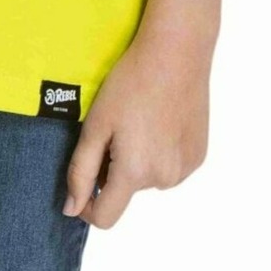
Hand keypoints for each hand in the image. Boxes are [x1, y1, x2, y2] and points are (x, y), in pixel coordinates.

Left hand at [62, 22, 214, 228]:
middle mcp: (164, 178)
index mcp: (135, 172)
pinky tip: (159, 122)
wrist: (176, 53)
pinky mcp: (199, 156)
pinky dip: (160, 153)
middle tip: (116, 128)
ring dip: (138, 161)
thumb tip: (71, 208)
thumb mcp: (96, 125)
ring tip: (139, 121)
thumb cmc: (131, 83)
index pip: (105, 217)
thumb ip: (81, 171)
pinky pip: (170, 166)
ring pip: (148, 178)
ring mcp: (185, 168)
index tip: (83, 181)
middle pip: (127, 191)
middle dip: (114, 169)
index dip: (87, 205)